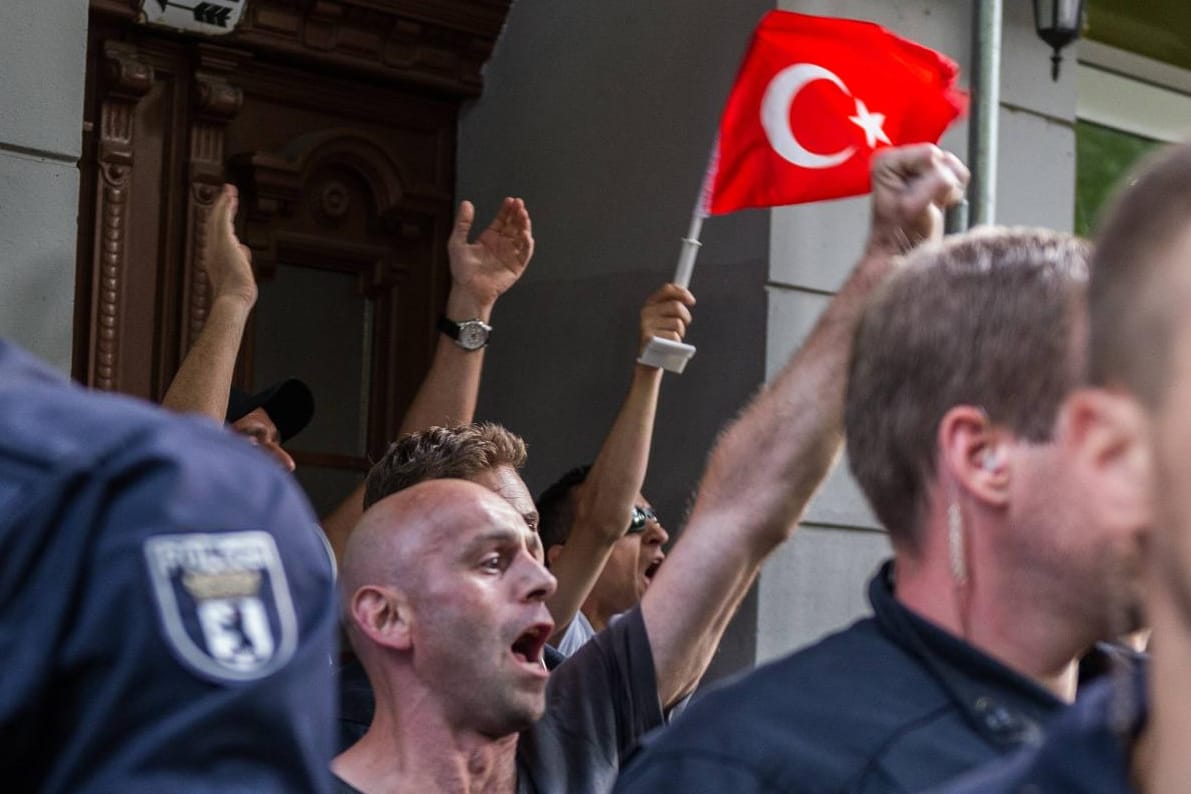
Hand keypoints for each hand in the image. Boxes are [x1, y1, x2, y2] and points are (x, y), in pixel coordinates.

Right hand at [206, 184, 256, 307]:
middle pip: (215, 224)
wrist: (233, 299)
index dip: (221, 223)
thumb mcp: (240, 275)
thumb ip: (241, 261)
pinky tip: (230, 195)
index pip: (217, 236)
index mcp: (215, 259)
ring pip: (218, 218)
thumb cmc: (237, 294)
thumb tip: (244, 253)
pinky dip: (226, 206)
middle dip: (221, 209)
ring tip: (230, 190)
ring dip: (224, 203)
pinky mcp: (224, 241)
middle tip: (227, 196)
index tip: (226, 213)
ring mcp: (217, 245)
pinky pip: (223, 218)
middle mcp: (212, 250)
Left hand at [447, 197, 533, 309]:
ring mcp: (510, 255)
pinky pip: (525, 253)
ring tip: (524, 215)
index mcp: (490, 238)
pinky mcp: (517, 266)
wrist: (469, 290)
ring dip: (524, 225)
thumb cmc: (462, 271)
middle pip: (514, 225)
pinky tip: (525, 234)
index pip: (502, 220)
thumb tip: (467, 203)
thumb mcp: (457, 242)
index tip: (510, 200)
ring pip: (522, 236)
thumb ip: (462, 223)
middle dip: (518, 214)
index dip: (507, 210)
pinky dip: (527, 243)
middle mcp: (502, 244)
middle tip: (520, 204)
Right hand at [639, 283, 695, 352]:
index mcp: (651, 304)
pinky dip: (676, 343)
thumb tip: (688, 298)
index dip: (682, 292)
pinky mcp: (649, 338)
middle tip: (683, 326)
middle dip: (686, 317)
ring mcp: (647, 325)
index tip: (691, 301)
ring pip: (677, 323)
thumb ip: (673, 306)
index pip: (667, 289)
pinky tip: (669, 346)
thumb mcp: (666, 319)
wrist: (650, 360)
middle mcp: (647, 312)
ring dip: (680, 333)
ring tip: (672, 338)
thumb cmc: (662, 337)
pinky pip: (674, 336)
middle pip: (677, 306)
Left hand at [868, 144, 968, 252]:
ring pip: (952, 165)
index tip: (918, 199)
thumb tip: (952, 176)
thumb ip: (934, 185)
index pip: (929, 154)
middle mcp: (899, 158)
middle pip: (941, 157)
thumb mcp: (913, 207)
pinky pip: (958, 173)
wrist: (903, 251)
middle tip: (927, 203)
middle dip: (941, 182)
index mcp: (887, 161)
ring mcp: (916, 165)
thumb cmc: (899, 233)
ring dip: (949, 188)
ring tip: (932, 203)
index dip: (931, 178)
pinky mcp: (931, 174)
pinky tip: (938, 202)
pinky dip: (954, 190)